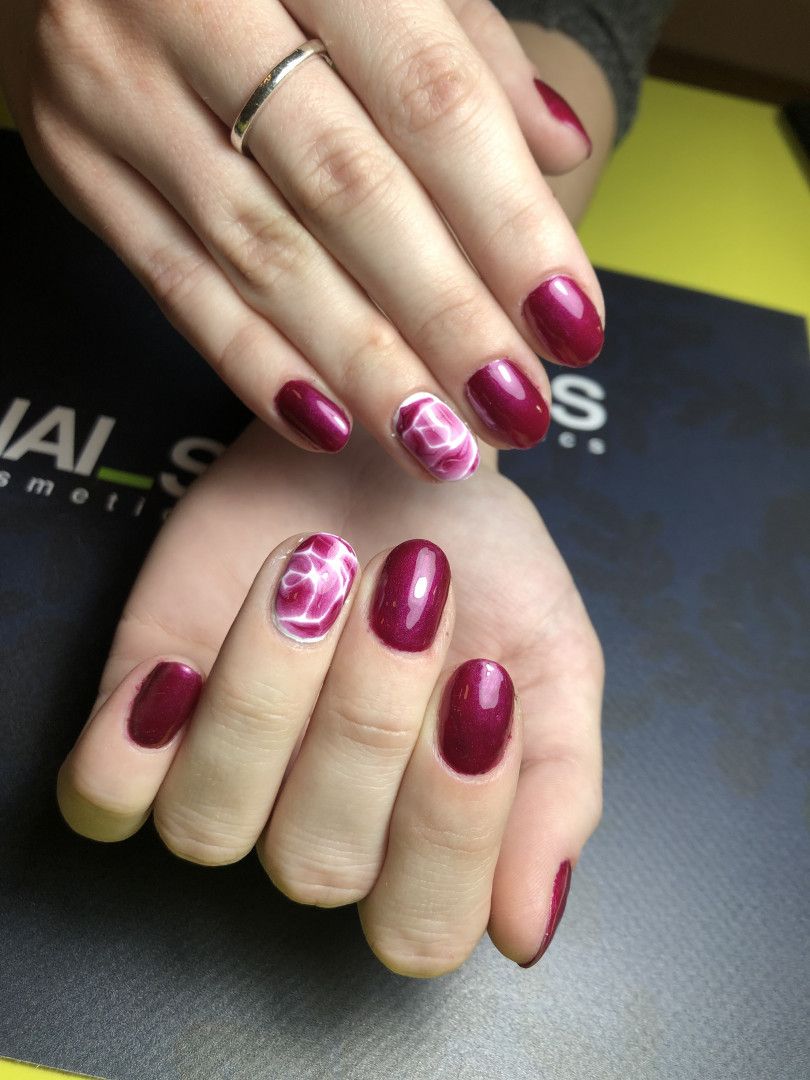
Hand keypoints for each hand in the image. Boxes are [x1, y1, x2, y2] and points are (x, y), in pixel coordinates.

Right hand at [0, 0, 602, 479]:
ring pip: (261, 252)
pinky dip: (252, 363)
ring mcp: (117, 83)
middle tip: (512, 407)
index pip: (432, 101)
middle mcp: (193, 0)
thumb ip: (465, 42)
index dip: (510, 226)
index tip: (568, 326)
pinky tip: (326, 421)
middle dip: (444, 317)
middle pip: (350, 191)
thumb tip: (561, 149)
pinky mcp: (71, 156)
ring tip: (435, 440)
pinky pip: (170, 281)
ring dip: (360, 363)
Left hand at [58, 424, 602, 974]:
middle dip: (366, 720)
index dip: (450, 825)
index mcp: (422, 835)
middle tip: (406, 588)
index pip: (422, 927)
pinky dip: (130, 749)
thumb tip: (527, 931)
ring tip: (314, 575)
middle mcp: (321, 825)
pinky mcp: (138, 715)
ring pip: (210, 827)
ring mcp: (225, 776)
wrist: (400, 450)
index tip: (481, 684)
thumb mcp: (556, 662)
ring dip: (264, 699)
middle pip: (318, 865)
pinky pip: (103, 798)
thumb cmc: (483, 561)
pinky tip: (183, 667)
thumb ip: (559, 793)